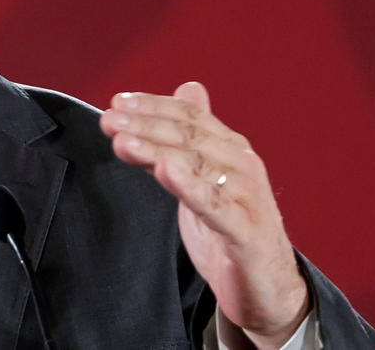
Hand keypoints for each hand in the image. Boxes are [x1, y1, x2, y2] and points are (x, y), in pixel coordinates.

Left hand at [99, 82, 310, 347]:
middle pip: (188, 136)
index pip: (189, 116)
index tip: (116, 102)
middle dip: (144, 125)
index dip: (152, 105)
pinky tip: (166, 172)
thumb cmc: (231, 227)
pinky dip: (190, 187)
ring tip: (122, 141)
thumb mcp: (205, 176)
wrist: (266, 286)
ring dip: (155, 150)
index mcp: (230, 149)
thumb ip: (188, 138)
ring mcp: (247, 197)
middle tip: (109, 120)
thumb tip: (188, 88)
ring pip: (197, 165)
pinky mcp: (247, 232)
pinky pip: (216, 206)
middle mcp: (242, 165)